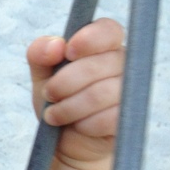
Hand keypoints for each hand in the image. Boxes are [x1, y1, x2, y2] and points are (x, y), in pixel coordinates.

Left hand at [26, 17, 123, 166]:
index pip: (108, 30)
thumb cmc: (56, 99)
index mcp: (102, 46)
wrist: (64, 139)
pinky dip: (84, 124)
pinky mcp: (128, 118)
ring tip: (54, 115)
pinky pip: (107, 118)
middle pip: (98, 65)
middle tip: (49, 94)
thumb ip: (40, 53)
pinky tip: (77, 125)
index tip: (68, 51)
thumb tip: (56, 44)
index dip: (89, 39)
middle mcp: (122, 65)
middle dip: (64, 82)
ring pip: (100, 93)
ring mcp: (128, 91)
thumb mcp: (41, 74)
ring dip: (68, 107)